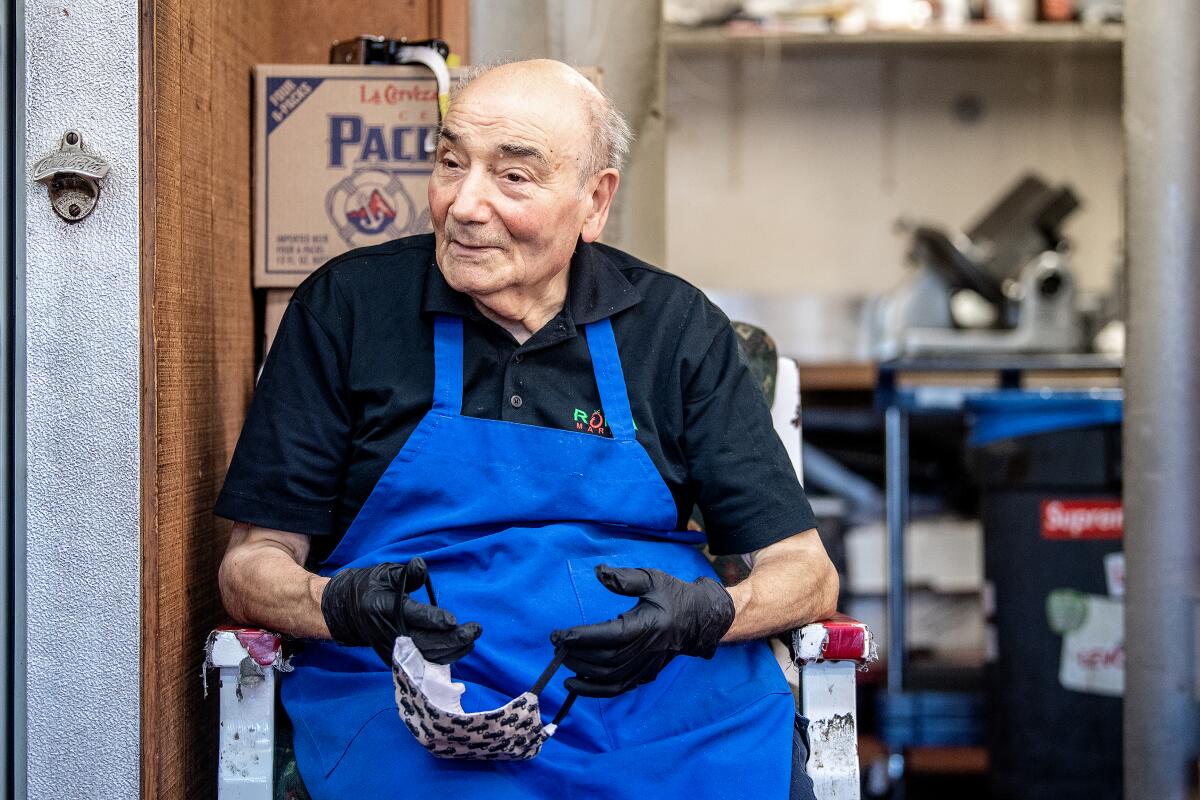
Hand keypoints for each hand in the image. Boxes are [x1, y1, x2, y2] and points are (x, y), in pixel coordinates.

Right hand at [320, 558, 481, 666]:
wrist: (349, 611)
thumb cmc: (373, 586)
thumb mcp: (386, 573)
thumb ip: (407, 574)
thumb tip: (422, 566)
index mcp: (383, 608)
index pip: (412, 616)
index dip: (434, 620)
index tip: (454, 620)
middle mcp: (386, 633)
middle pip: (423, 642)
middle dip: (452, 639)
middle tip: (475, 630)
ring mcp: (390, 650)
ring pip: (425, 657)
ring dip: (452, 650)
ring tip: (472, 638)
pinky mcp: (395, 659)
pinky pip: (422, 663)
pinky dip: (443, 658)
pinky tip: (460, 648)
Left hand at [550, 565, 734, 697]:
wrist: (702, 619)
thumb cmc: (674, 595)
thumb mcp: (653, 579)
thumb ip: (625, 578)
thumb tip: (598, 572)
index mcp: (649, 625)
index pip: (609, 635)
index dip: (582, 637)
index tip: (559, 634)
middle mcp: (649, 650)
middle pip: (606, 660)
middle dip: (577, 655)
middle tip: (557, 646)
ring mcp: (648, 666)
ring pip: (611, 678)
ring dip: (583, 674)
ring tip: (564, 664)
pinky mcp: (647, 674)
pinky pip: (619, 688)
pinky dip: (596, 690)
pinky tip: (578, 684)